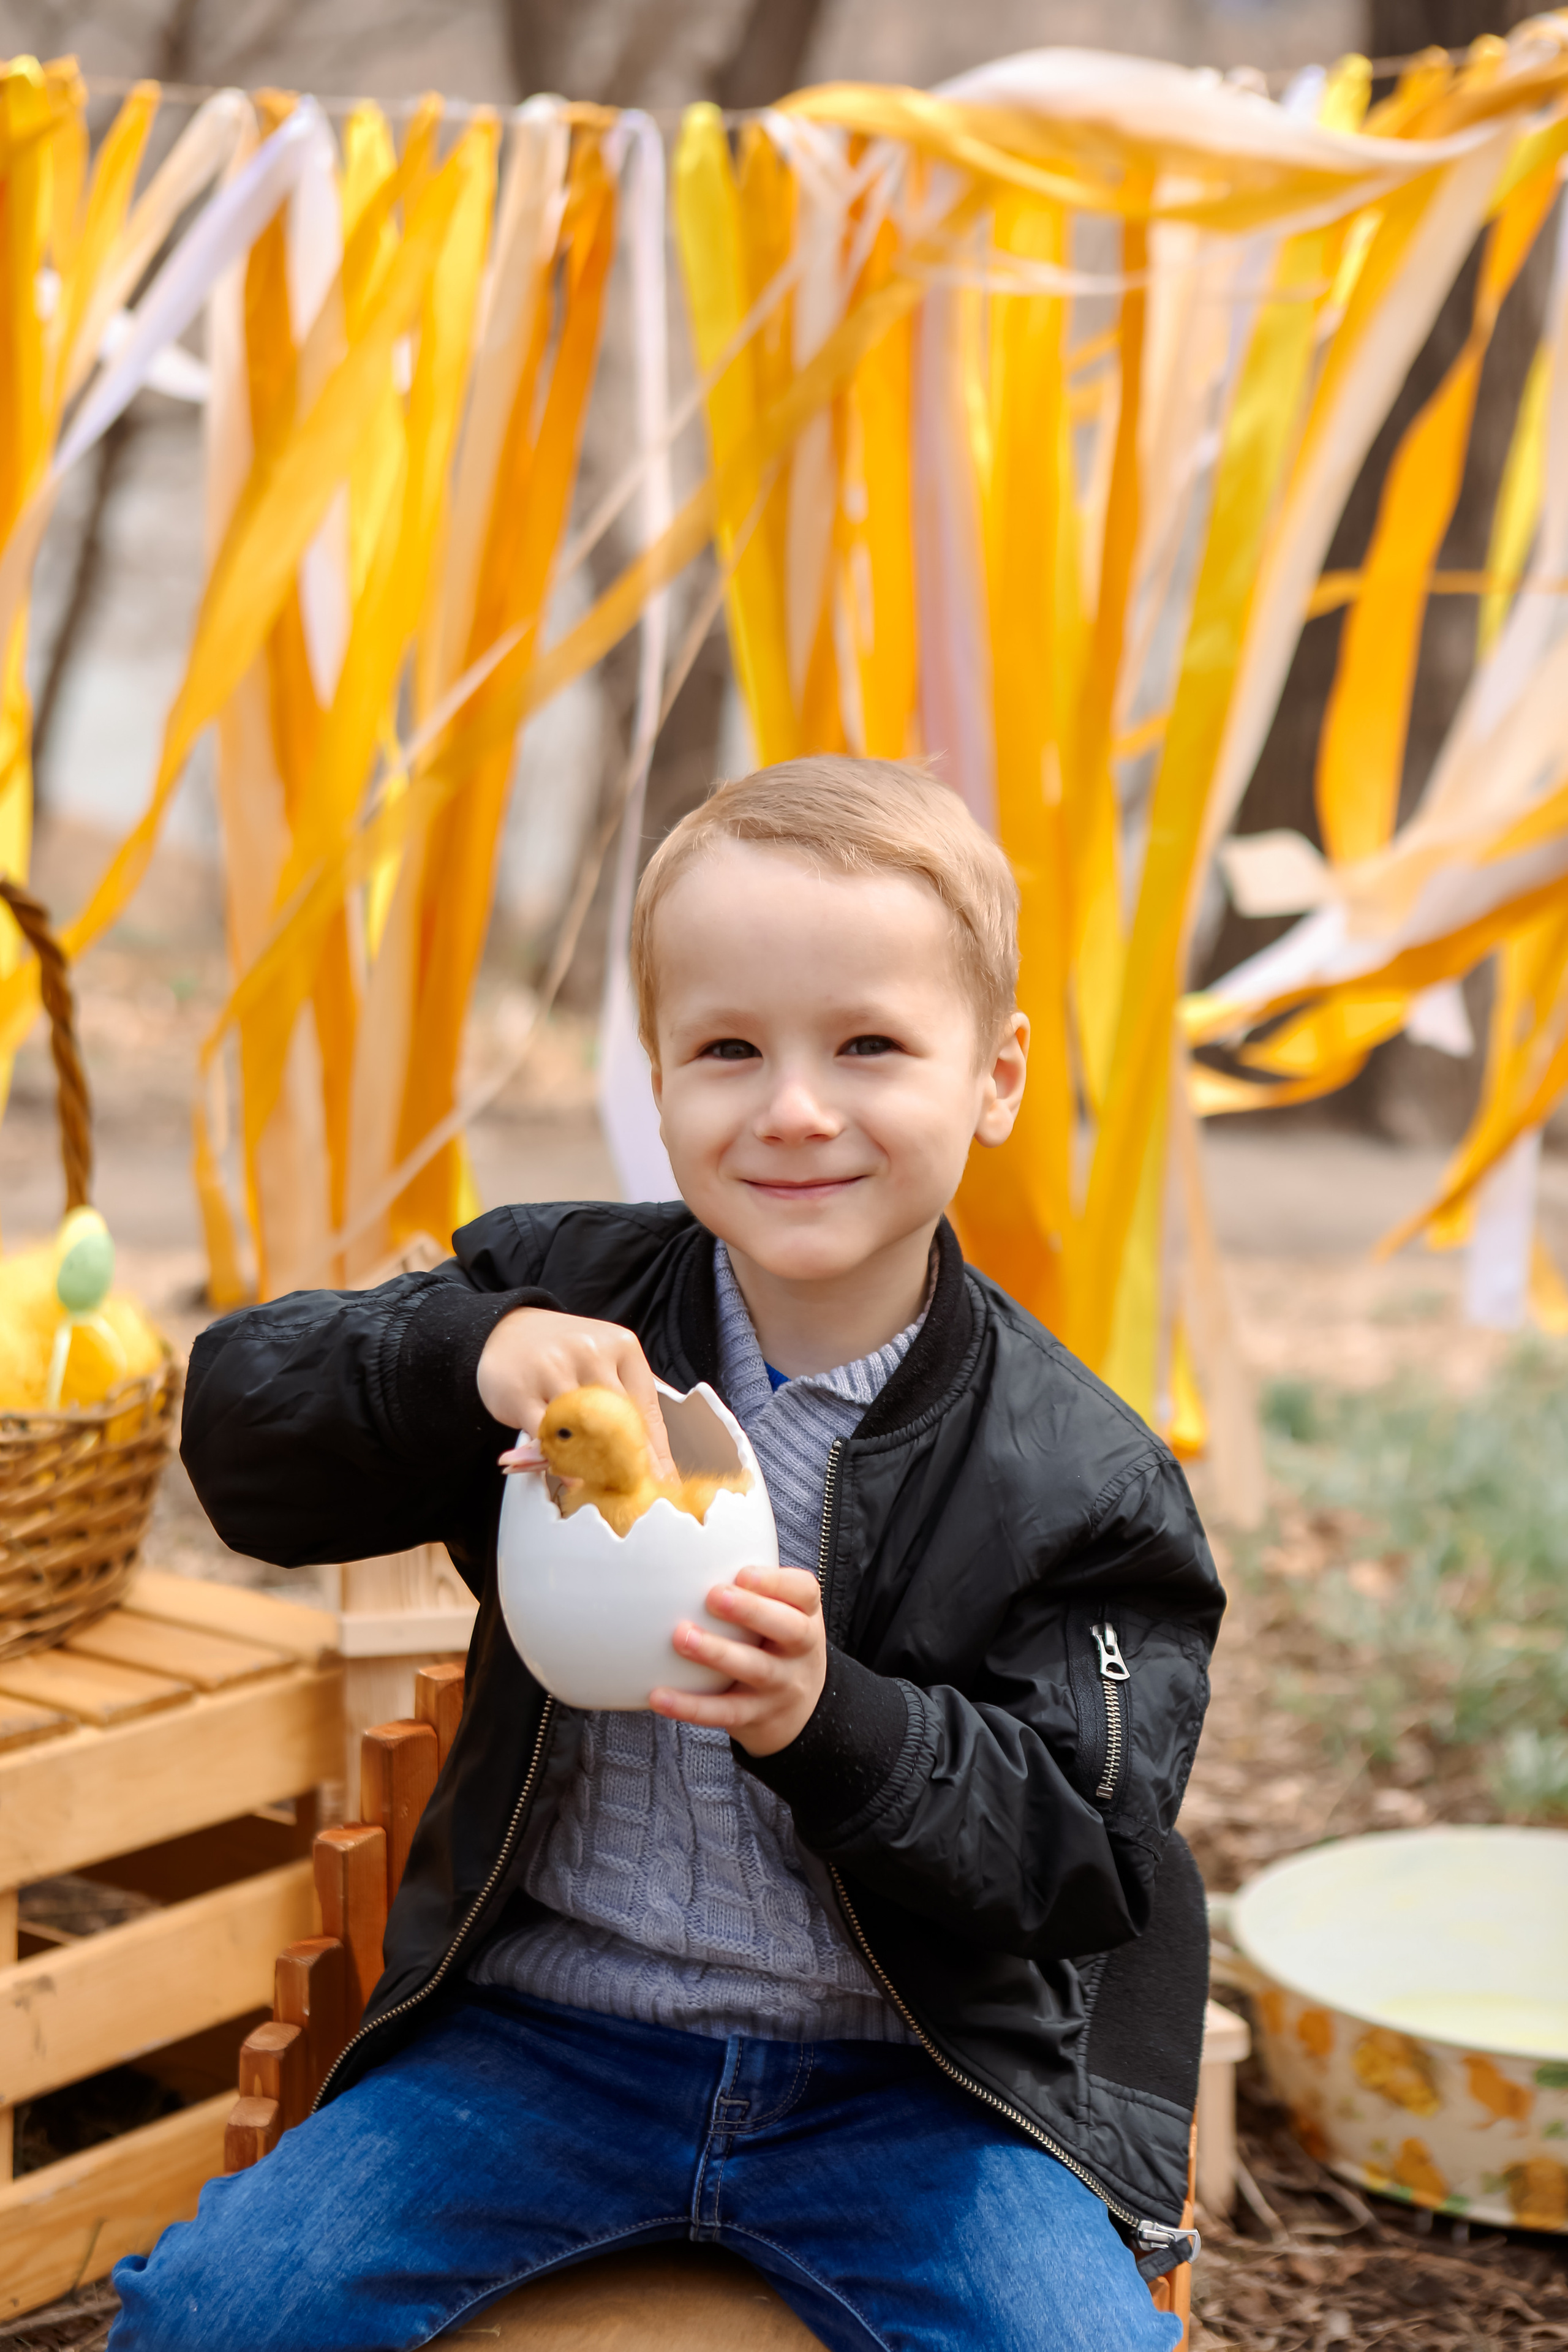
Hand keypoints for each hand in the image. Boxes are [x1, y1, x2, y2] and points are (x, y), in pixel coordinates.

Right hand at [479, 1308, 674, 1476]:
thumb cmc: (562, 1351)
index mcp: (621, 1347)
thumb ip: (629, 1400)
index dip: (657, 1454)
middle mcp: (591, 1353)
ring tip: (604, 1486)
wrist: (506, 1329)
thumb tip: (657, 1459)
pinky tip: (569, 1474)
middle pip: (619, 1423)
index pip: (647, 1411)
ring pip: (582, 1431)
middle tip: (633, 1490)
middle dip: (628, 1465)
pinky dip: (559, 1460)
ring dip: (594, 1465)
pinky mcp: (521, 1391)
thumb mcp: (604, 1361)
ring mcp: (554, 1370)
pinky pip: (546, 1437)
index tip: (662, 1481)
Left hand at [651, 1565, 826, 1756]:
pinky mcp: (757, 1717)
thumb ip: (755, 1589)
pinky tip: (659, 1695)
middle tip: (713, 1596)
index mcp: (805, 1616)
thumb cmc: (776, 1647)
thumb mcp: (783, 1615)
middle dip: (751, 1610)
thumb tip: (696, 1545)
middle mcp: (800, 1651)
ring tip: (682, 1637)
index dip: (776, 1581)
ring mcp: (781, 1687)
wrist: (800, 1712)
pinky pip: (724, 1713)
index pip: (804, 1592)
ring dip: (717, 1652)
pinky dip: (691, 1706)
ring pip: (755, 1669)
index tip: (741, 1572)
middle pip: (788, 1629)